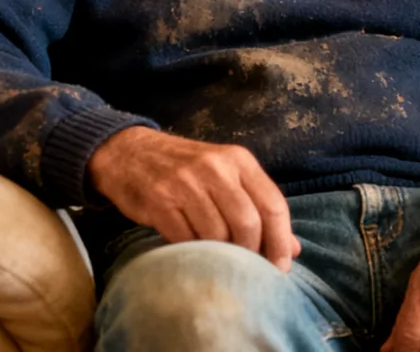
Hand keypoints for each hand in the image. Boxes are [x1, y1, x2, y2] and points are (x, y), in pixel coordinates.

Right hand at [87, 125, 299, 270]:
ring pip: (217, 234)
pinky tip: (192, 249)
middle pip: (247, 223)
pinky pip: (186, 238)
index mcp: (238, 159)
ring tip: (217, 257)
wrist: (127, 152)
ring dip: (220, 254)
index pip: (273, 204)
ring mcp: (184, 182)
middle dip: (250, 252)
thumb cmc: (184, 168)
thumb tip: (293, 249)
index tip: (279, 267)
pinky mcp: (159, 200)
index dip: (280, 241)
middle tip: (246, 268)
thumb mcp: (225, 176)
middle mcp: (214, 167)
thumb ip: (258, 207)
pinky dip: (193, 251)